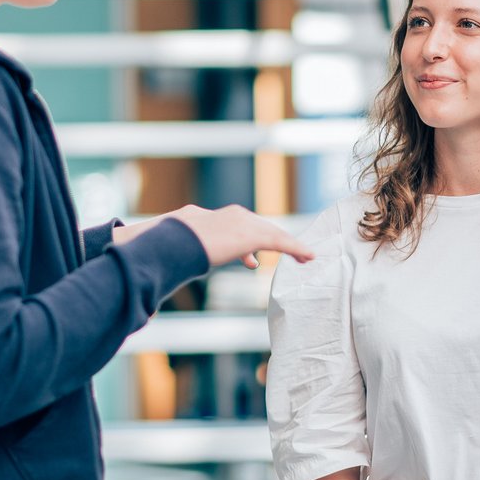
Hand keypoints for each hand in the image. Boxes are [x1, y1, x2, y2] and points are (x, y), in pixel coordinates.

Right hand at [165, 205, 315, 268]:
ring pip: (275, 234)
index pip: (244, 226)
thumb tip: (174, 264)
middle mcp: (234, 216)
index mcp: (218, 217)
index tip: (253, 257)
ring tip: (304, 257)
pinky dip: (296, 249)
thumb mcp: (183, 247)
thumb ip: (189, 252)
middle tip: (293, 253)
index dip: (254, 240)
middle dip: (277, 240)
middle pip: (263, 228)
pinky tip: (308, 256)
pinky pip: (281, 242)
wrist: (175, 239)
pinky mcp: (253, 235)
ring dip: (291, 246)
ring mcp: (244, 223)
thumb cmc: (172, 245)